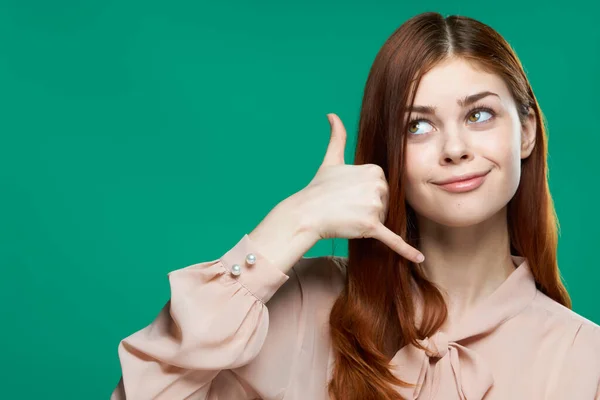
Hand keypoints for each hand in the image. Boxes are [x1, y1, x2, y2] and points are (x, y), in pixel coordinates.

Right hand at [296, 113, 423, 262]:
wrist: (306, 213)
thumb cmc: (317, 188)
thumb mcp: (330, 160)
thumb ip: (337, 136)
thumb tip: (331, 114)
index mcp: (373, 169)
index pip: (383, 187)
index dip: (367, 194)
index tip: (350, 195)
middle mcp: (377, 185)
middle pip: (385, 203)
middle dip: (370, 209)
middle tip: (347, 208)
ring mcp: (374, 205)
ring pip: (383, 219)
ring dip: (369, 222)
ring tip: (347, 217)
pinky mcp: (371, 226)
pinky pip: (392, 239)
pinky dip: (406, 250)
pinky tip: (420, 258)